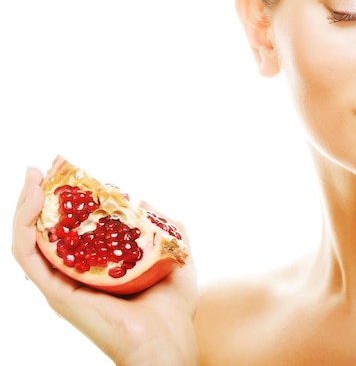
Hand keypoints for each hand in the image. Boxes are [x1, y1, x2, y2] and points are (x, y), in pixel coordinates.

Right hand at [12, 167, 198, 365]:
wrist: (169, 341)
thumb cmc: (173, 308)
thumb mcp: (175, 255)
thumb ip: (166, 228)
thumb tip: (147, 204)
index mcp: (97, 269)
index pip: (71, 233)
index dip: (63, 205)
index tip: (65, 175)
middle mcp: (75, 276)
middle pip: (45, 234)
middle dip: (37, 199)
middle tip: (39, 171)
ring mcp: (63, 285)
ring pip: (30, 241)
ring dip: (25, 207)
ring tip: (33, 179)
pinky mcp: (57, 293)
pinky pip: (29, 256)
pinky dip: (26, 226)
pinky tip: (35, 201)